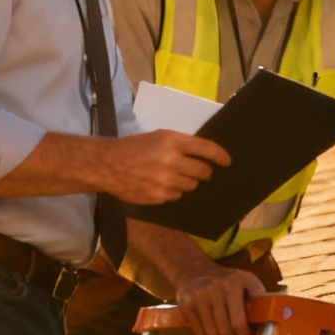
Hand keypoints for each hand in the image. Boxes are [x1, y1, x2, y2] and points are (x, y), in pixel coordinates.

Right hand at [102, 130, 229, 204]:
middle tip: (200, 171)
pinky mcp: (159, 196)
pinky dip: (173, 191)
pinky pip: (177, 196)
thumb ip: (180, 145)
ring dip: (187, 182)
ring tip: (172, 176)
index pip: (207, 149)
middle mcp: (172, 161)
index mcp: (173, 141)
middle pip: (203, 171)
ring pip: (191, 185)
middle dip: (204, 172)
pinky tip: (160, 184)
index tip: (227, 162)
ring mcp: (166, 181)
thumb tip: (203, 156)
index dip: (220, 156)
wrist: (108, 165)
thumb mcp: (158, 137)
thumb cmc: (133, 148)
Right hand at [170, 261, 266, 334]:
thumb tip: (270, 315)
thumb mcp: (247, 280)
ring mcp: (197, 297)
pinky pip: (198, 331)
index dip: (243, 332)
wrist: (194, 269)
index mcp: (232, 284)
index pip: (238, 321)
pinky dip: (205, 333)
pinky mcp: (185, 305)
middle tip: (233, 332)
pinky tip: (209, 325)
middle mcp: (214, 289)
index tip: (244, 333)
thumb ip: (259, 296)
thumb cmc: (226, 280)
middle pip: (224, 330)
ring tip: (221, 328)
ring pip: (211, 333)